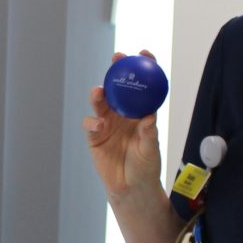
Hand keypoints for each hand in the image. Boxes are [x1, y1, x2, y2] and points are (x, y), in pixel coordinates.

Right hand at [82, 51, 163, 203]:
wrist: (131, 189)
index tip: (145, 54)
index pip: (143, 86)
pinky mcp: (94, 137)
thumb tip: (149, 116)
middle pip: (118, 87)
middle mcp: (123, 114)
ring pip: (101, 103)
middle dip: (116, 71)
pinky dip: (93, 123)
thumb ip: (149, 134)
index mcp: (140, 113)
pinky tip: (99, 126)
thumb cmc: (146, 168)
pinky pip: (90, 125)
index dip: (144, 68)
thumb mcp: (151, 150)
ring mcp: (107, 124)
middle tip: (116, 59)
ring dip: (99, 94)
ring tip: (99, 92)